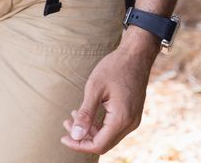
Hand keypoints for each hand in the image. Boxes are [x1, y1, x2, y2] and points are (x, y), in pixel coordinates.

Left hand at [60, 34, 157, 153]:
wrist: (136, 54)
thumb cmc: (114, 67)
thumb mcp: (95, 88)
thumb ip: (85, 114)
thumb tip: (75, 136)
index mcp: (121, 119)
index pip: (98, 145)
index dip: (79, 145)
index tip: (64, 137)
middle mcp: (130, 123)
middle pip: (103, 143)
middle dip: (83, 137)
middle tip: (66, 123)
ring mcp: (133, 120)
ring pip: (108, 136)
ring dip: (90, 130)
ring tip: (72, 115)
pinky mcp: (132, 114)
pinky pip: (114, 127)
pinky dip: (99, 124)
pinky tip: (86, 113)